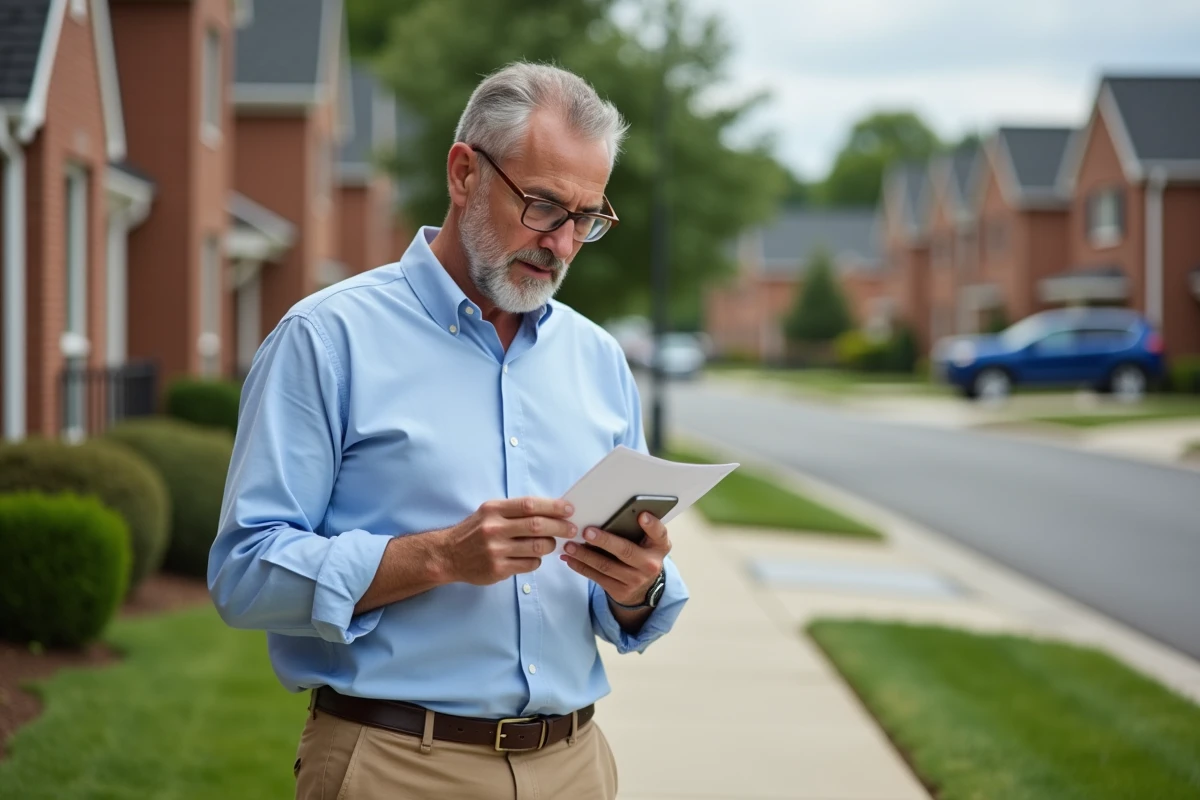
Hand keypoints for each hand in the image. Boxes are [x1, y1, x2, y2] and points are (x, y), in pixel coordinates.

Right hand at [441, 497, 576, 584]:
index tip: (569, 509)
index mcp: (494, 510)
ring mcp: (496, 551)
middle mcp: (494, 529)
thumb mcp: (489, 512)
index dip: (553, 507)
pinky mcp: (497, 570)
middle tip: (572, 529)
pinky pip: (529, 565)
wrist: (448, 555)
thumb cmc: (475, 531)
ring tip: (552, 544)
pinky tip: (534, 557)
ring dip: (550, 545)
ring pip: (537, 547)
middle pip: (537, 526)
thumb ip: (515, 511)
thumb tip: (551, 511)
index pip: (530, 505)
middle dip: (560, 527)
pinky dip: (537, 560)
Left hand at [560, 512, 670, 605]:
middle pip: (626, 551)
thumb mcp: (648, 542)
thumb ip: (637, 529)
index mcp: (659, 546)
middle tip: (587, 532)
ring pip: (606, 566)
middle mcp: (650, 564)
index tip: (641, 515)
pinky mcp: (620, 591)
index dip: (652, 525)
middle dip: (605, 541)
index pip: (659, 534)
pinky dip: (581, 567)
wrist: (643, 587)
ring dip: (585, 555)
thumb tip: (608, 513)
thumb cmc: (641, 554)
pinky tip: (569, 559)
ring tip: (569, 545)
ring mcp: (635, 580)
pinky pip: (597, 577)